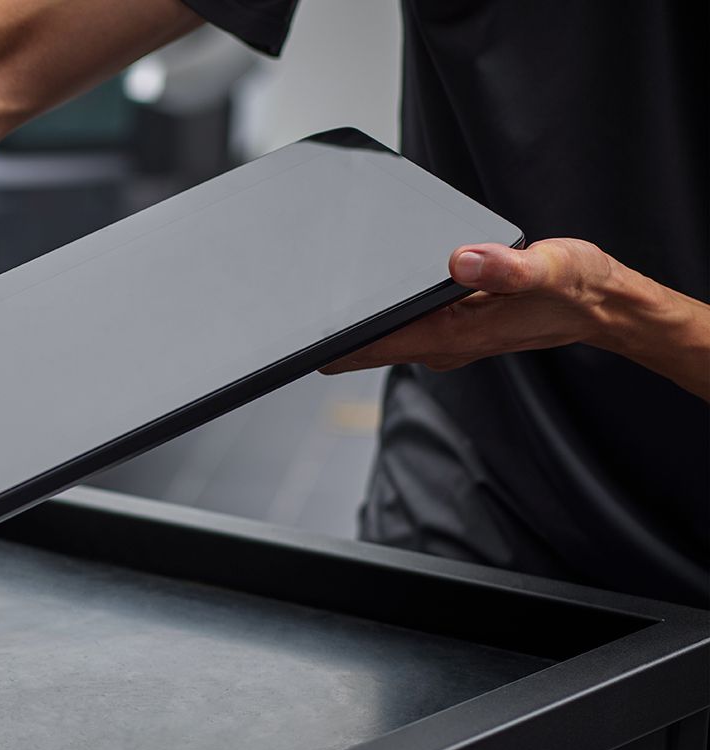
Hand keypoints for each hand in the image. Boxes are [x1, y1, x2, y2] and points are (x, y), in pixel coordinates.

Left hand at [322, 238, 616, 374]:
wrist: (602, 305)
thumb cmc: (578, 288)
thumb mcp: (549, 268)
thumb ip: (506, 267)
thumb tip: (461, 260)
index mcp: (454, 334)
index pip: (376, 345)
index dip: (333, 344)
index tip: (295, 337)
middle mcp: (442, 344)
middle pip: (367, 346)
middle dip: (331, 333)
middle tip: (290, 307)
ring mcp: (445, 338)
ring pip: (382, 337)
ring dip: (352, 325)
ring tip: (313, 298)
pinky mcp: (452, 325)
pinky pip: (402, 324)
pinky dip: (380, 313)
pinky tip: (364, 296)